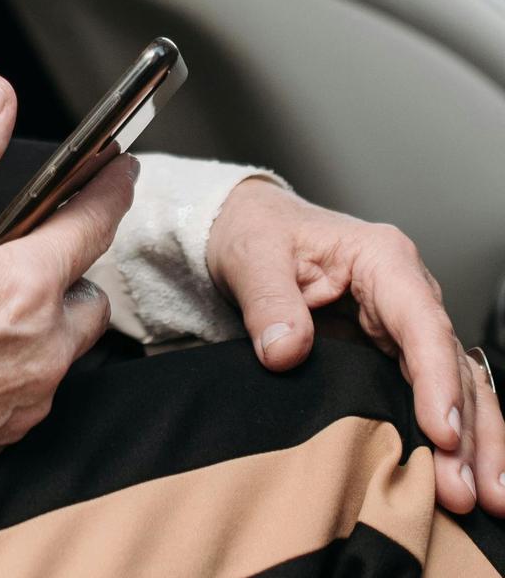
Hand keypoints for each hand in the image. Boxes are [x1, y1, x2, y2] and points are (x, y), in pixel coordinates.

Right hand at [0, 74, 134, 491]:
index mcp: (25, 286)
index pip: (93, 223)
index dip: (110, 189)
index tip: (120, 168)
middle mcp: (43, 347)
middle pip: (88, 294)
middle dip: (70, 267)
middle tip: (24, 251)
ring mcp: (29, 396)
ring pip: (65, 347)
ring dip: (46, 320)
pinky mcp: (7, 434)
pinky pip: (35, 391)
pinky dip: (17, 365)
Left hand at [208, 179, 504, 517]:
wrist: (247, 228)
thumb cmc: (254, 233)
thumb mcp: (249, 255)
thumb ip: (268, 301)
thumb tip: (285, 352)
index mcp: (383, 260)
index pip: (424, 327)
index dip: (437, 383)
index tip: (442, 434)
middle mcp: (410, 294)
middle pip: (453, 366)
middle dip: (469, 432)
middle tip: (470, 491)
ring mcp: (407, 326)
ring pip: (459, 388)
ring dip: (476, 444)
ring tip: (485, 500)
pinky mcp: (396, 353)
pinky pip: (435, 395)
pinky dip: (454, 437)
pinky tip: (463, 478)